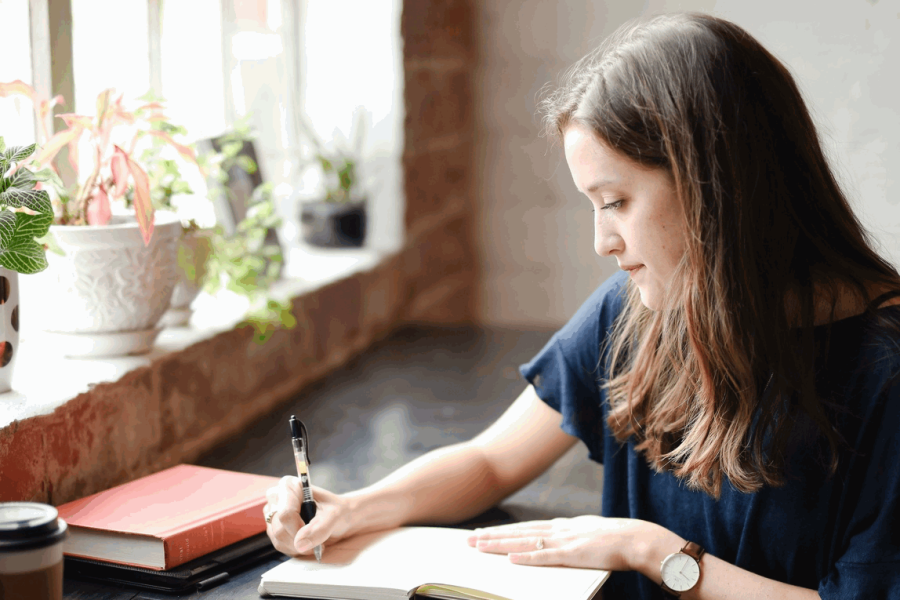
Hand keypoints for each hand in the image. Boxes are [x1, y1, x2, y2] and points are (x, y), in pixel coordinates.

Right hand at [263, 476, 353, 557]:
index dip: (299, 529)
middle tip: (318, 539)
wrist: (340, 518)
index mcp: (289, 486)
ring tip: (315, 540)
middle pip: (280, 529)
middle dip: (301, 540)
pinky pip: (280, 545)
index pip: (286, 514)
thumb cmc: (337, 511)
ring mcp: (273, 513)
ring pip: (279, 539)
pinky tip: (307, 541)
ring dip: (299, 546)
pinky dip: (296, 548)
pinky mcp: (273, 528)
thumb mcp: (334, 516)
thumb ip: (319, 528)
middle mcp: (276, 497)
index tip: (315, 532)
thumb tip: (300, 544)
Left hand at [466, 515, 656, 571]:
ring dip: (501, 544)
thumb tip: (557, 543)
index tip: (484, 532)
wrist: (637, 539)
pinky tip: (510, 558)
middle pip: (519, 532)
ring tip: (480, 546)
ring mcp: (564, 540)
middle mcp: (559, 529)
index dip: (504, 530)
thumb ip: (571, 538)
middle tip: (469, 539)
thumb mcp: (588, 534)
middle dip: (493, 535)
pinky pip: (545, 556)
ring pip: (525, 541)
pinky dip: (526, 556)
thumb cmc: (616, 540)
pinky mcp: (572, 554)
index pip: (526, 527)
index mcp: (563, 526)